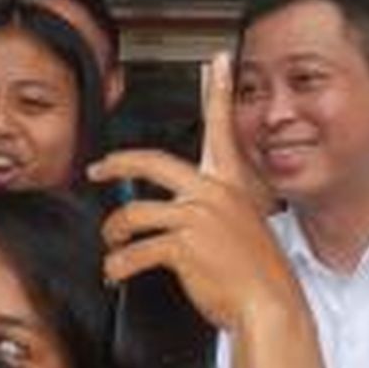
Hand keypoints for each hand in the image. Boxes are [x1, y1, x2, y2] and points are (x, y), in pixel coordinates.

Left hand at [88, 52, 303, 331]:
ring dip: (114, 233)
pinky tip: (116, 272)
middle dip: (117, 163)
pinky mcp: (183, 246)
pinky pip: (135, 251)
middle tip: (98, 168)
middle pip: (151, 162)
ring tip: (111, 246)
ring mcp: (196, 217)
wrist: (270, 305)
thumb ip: (216, 209)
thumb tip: (185, 209)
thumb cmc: (256, 273)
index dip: (219, 90)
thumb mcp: (245, 227)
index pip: (222, 127)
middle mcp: (212, 193)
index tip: (215, 62)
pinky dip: (118, 266)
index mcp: (229, 184)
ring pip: (133, 214)